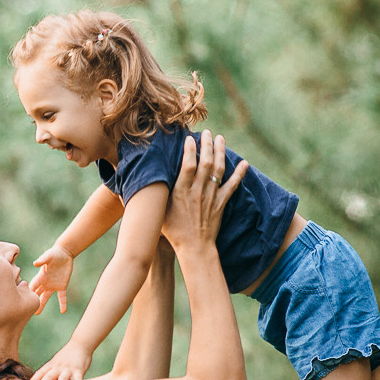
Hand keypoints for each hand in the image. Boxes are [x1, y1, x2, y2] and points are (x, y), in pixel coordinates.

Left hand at [27, 339, 92, 379]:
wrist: (80, 344)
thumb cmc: (67, 355)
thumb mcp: (56, 361)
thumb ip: (49, 371)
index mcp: (52, 365)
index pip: (41, 372)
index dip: (35, 379)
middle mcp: (58, 367)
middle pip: (49, 376)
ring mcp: (68, 369)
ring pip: (63, 378)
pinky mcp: (79, 370)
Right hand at [29, 243, 73, 313]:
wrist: (64, 253)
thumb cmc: (54, 253)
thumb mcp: (48, 256)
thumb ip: (42, 260)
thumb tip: (35, 263)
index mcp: (41, 277)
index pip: (32, 286)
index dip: (27, 293)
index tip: (20, 300)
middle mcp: (45, 283)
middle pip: (36, 294)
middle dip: (32, 301)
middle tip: (25, 310)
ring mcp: (53, 285)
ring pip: (46, 297)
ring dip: (42, 305)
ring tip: (36, 313)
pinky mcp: (62, 286)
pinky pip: (62, 297)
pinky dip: (63, 304)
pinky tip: (63, 311)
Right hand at [162, 130, 247, 252]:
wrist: (194, 248)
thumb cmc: (172, 231)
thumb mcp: (159, 212)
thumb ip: (154, 196)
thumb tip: (135, 184)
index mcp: (181, 192)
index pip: (188, 166)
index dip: (189, 150)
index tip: (189, 138)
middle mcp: (197, 192)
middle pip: (205, 163)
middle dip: (207, 145)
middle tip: (207, 132)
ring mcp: (211, 197)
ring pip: (218, 170)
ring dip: (221, 152)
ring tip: (221, 138)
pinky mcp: (221, 204)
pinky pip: (232, 186)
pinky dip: (239, 174)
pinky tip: (244, 163)